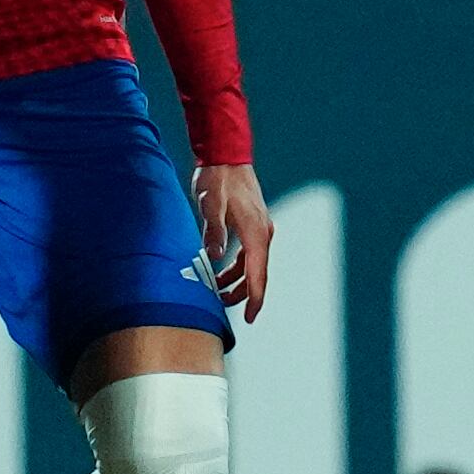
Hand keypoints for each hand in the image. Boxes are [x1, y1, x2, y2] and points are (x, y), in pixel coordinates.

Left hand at [194, 162, 275, 322]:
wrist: (225, 154)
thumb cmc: (217, 178)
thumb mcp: (210, 204)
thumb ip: (214, 231)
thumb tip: (214, 258)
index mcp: (256, 232)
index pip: (258, 274)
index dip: (255, 299)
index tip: (250, 319)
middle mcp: (263, 232)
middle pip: (258, 273)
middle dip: (244, 294)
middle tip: (223, 308)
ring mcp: (260, 227)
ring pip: (254, 264)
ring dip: (238, 280)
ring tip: (217, 292)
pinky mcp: (253, 223)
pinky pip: (249, 253)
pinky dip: (238, 266)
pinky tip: (220, 269)